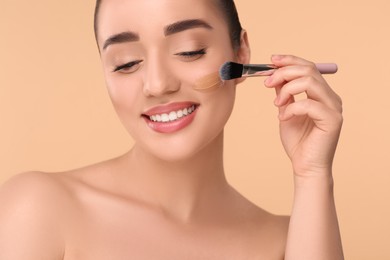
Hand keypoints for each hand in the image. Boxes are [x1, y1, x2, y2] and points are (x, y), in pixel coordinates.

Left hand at [264, 55, 342, 176]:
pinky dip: (291, 108)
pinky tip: (283, 118)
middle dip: (284, 72)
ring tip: (276, 103)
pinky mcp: (332, 119)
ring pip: (309, 81)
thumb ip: (284, 93)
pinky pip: (308, 104)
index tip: (271, 60)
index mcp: (321, 94)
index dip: (290, 60)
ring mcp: (334, 107)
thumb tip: (275, 75)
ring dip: (287, 88)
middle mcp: (331, 97)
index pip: (308, 67)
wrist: (305, 166)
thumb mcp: (286, 111)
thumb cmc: (298, 142)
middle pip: (308, 70)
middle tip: (267, 82)